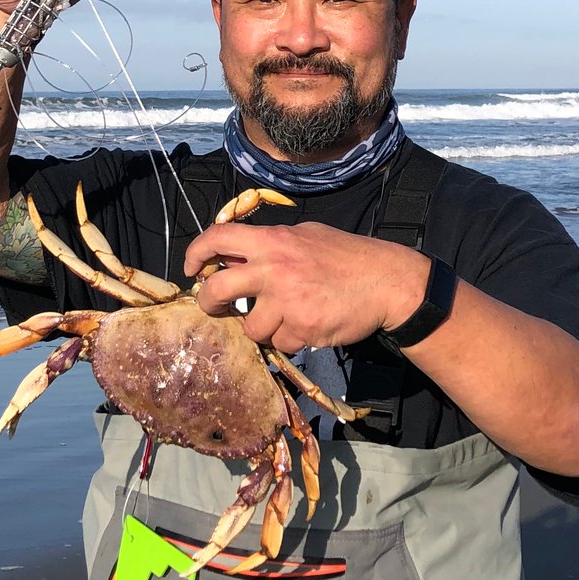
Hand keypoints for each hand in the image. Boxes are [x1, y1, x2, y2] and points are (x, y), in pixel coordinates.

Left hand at [185, 221, 428, 354]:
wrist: (386, 282)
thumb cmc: (345, 256)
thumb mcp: (304, 235)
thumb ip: (270, 245)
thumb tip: (235, 257)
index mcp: (272, 240)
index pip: (218, 238)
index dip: (196, 252)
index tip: (192, 268)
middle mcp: (273, 269)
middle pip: (217, 290)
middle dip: (210, 302)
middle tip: (217, 306)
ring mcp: (287, 302)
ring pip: (250, 327)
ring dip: (261, 326)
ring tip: (283, 316)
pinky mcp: (302, 329)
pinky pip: (281, 343)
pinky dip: (290, 339)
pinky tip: (308, 325)